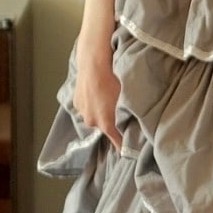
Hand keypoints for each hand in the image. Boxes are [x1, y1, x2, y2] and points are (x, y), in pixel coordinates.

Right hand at [73, 36, 121, 150]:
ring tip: (106, 98)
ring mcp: (81, 111)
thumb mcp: (127, 97)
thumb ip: (129, 113)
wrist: (94, 62)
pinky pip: (86, 107)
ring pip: (94, 116)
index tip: (130, 150)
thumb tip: (136, 121)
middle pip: (104, 127)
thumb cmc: (114, 79)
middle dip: (111, 122)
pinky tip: (97, 91)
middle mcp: (92, 121)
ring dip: (99, 111)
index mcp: (106, 123)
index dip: (124, 146)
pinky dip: (91, 102)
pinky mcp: (75, 101)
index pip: (117, 142)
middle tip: (119, 111)